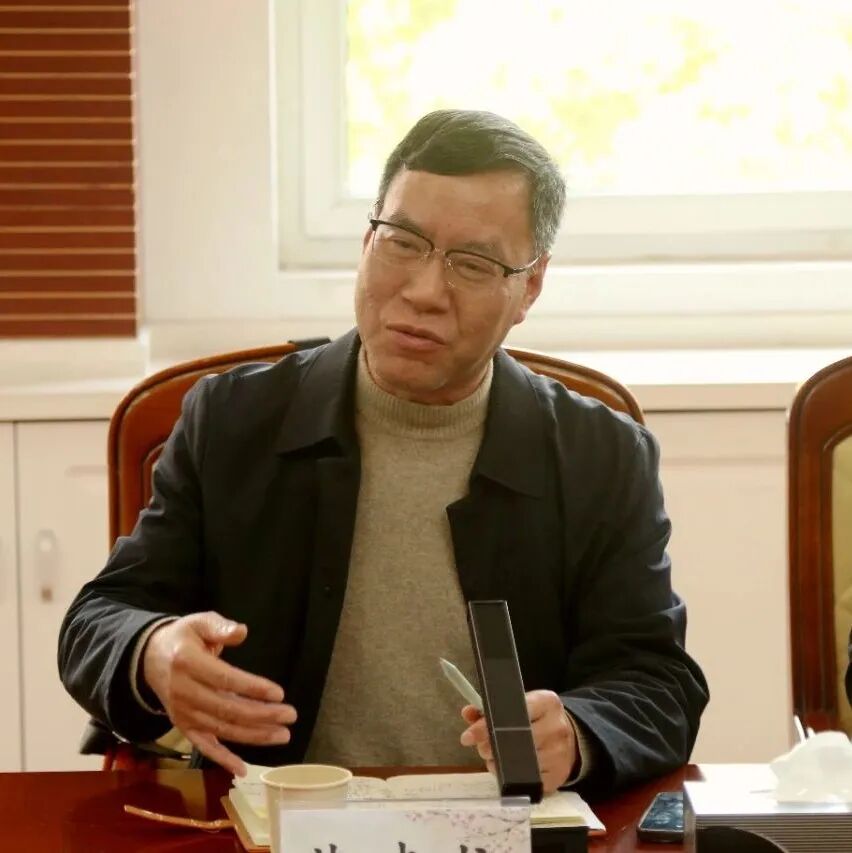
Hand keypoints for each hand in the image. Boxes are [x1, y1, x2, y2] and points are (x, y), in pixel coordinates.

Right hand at [142, 611, 296, 775]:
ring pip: (221, 729)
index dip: (252, 688)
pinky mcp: (183, 726)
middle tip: (291, 716)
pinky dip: (222, 760)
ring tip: (282, 735)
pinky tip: (242, 769)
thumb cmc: (183, 637)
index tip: (279, 693)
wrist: (149, 659)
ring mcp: (183, 713)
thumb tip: (241, 632)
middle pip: (227, 709)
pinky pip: (203, 746)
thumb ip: (220, 627)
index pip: (225, 679)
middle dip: (262, 715)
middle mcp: (184, 692)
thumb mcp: (199, 622)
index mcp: (188, 663)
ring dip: (253, 735)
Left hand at [459, 690, 576, 793]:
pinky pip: (526, 782)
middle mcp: (556, 727)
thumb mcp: (522, 705)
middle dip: (489, 746)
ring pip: (518, 764)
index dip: (487, 725)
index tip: (469, 736)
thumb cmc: (539, 720)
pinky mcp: (557, 777)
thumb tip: (468, 713)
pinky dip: (511, 778)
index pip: (513, 713)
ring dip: (497, 763)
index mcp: (546, 703)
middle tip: (481, 747)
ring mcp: (559, 754)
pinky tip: (509, 770)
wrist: (572, 739)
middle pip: (515, 741)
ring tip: (495, 758)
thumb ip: (493, 708)